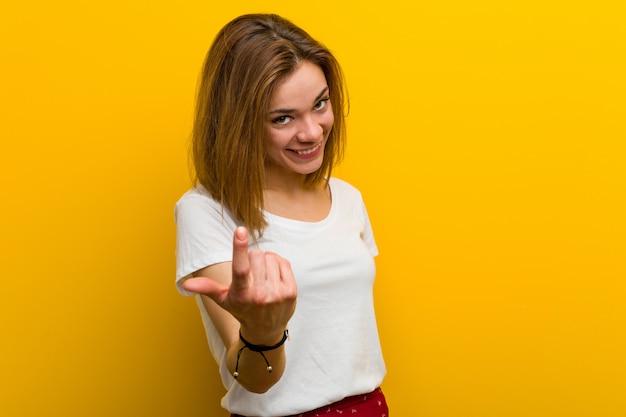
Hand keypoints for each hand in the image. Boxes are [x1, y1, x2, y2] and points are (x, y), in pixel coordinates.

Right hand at [182, 227, 296, 343]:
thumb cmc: (241, 310)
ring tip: (262, 275)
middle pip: (256, 255)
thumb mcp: (223, 300)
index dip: (239, 248)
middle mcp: (260, 295)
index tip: (240, 230)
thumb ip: (206, 288)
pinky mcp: (291, 291)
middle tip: (251, 272)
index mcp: (241, 295)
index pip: (240, 268)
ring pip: (270, 257)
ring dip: (265, 261)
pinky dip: (277, 263)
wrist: (265, 331)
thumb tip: (186, 283)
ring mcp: (277, 294)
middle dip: (252, 258)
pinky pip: (283, 262)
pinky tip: (272, 275)